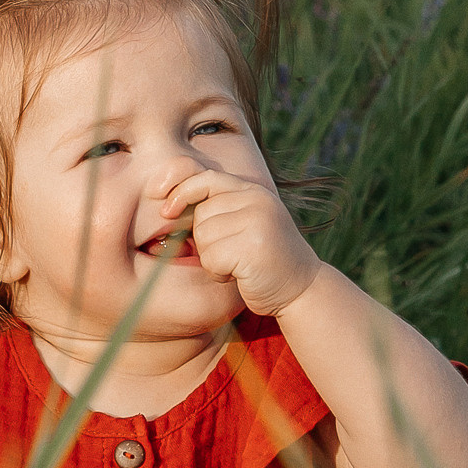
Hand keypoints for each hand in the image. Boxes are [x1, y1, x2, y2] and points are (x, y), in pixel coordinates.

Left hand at [145, 161, 319, 318]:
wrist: (303, 289)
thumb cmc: (263, 260)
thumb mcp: (244, 224)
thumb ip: (218, 209)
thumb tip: (165, 207)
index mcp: (252, 190)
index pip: (206, 178)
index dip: (180, 190)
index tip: (165, 210)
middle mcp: (257, 200)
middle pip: (200, 214)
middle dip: (205, 240)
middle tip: (232, 252)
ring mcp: (257, 221)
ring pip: (203, 237)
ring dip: (212, 258)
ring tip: (238, 263)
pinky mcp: (253, 246)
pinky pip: (211, 258)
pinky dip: (218, 272)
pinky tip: (241, 275)